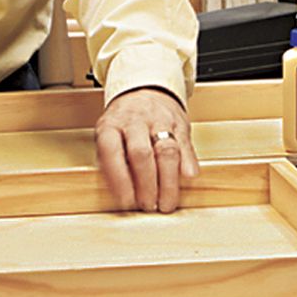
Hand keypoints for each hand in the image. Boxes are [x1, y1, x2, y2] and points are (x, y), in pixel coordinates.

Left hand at [94, 87, 198, 212]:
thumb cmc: (124, 122)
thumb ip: (110, 162)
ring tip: (166, 203)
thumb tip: (118, 193)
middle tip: (148, 206)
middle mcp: (135, 121)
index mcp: (111, 125)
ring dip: (168, 182)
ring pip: (167, 151)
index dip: (119, 180)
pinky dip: (188, 165)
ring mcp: (159, 121)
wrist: (146, 90)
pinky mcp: (180, 124)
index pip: (112, 152)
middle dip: (146, 185)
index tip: (126, 201)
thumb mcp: (107, 136)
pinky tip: (187, 179)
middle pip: (142, 154)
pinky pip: (186, 145)